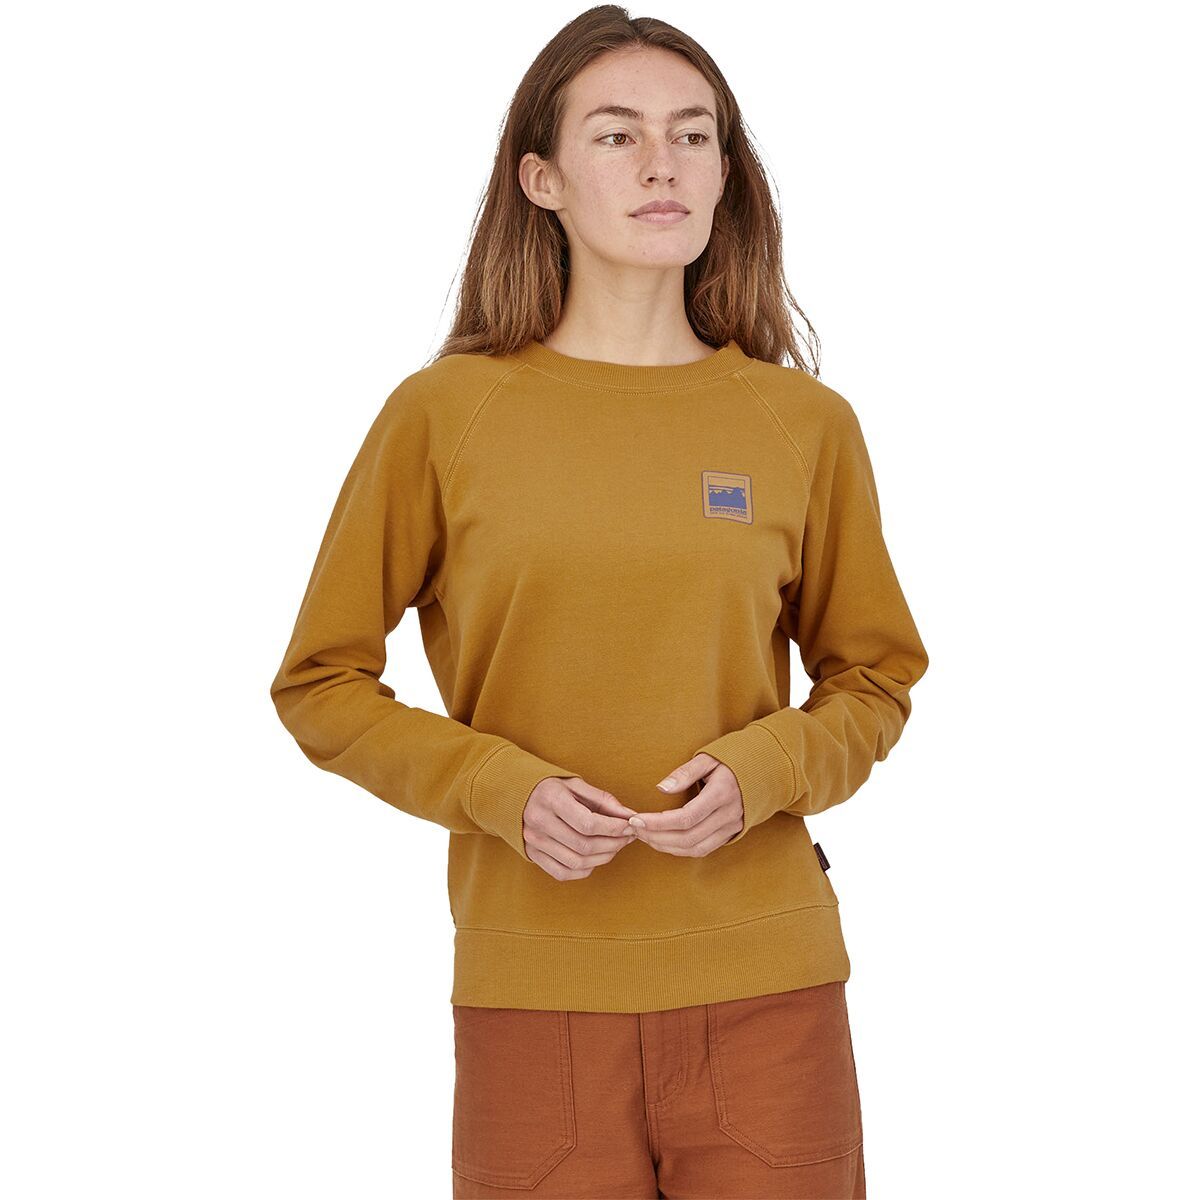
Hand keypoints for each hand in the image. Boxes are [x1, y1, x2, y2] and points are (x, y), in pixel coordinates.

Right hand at [523, 776, 639, 879]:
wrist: (515, 794)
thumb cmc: (551, 787)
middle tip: (627, 837)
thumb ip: (603, 800)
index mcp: (551, 799)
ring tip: (615, 846)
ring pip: (576, 863)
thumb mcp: (576, 784)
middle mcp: (539, 822)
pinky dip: (584, 870)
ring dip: (603, 858)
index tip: (629, 825)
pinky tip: (594, 858)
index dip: (614, 828)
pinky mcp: (532, 855)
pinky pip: (562, 873)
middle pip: (584, 846)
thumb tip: (630, 816)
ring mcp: (533, 842)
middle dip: (613, 844)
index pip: (588, 823)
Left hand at [626, 753, 743, 855]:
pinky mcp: (731, 834)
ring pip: (695, 848)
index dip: (658, 823)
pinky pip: (703, 849)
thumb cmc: (730, 760)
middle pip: (688, 837)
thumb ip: (684, 773)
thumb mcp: (708, 758)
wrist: (763, 771)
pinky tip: (663, 841)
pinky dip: (680, 850)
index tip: (636, 819)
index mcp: (722, 793)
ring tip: (644, 836)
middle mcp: (729, 815)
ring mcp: (732, 827)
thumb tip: (660, 788)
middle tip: (634, 829)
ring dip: (666, 846)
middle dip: (657, 837)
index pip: (686, 818)